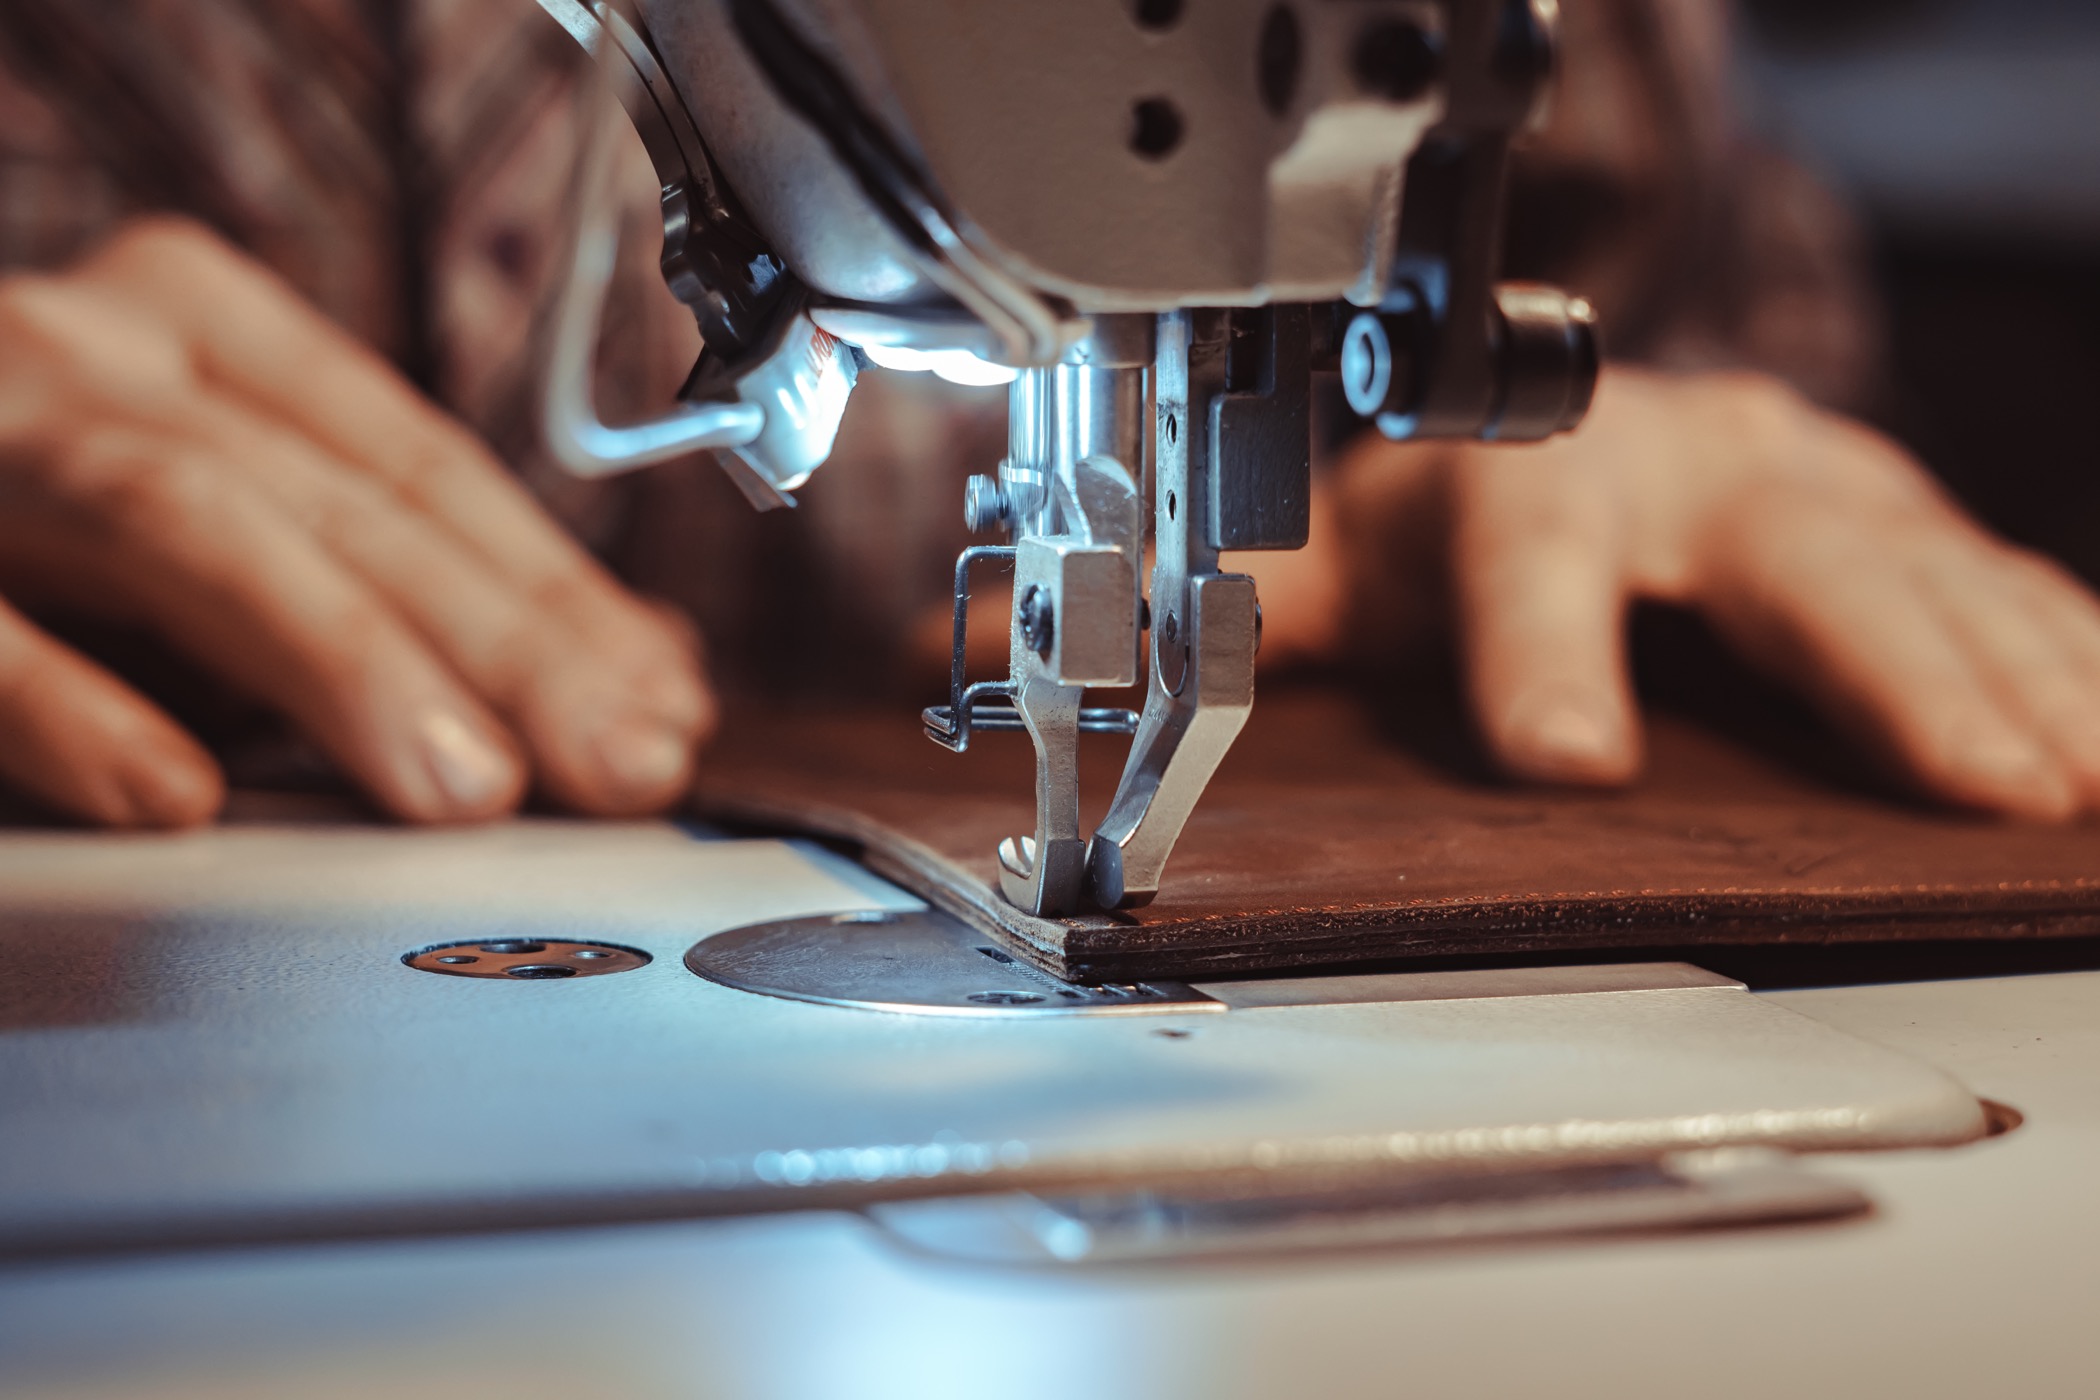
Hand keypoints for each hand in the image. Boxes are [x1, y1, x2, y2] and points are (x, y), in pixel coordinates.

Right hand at [0, 217, 713, 826]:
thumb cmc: (27, 505)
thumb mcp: (224, 507)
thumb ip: (398, 578)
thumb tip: (638, 674)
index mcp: (201, 336)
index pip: (423, 468)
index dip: (556, 591)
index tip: (663, 704)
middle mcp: (99, 354)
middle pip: (346, 500)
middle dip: (502, 642)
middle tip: (614, 763)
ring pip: (194, 521)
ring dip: (340, 658)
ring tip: (460, 785)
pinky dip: (65, 700)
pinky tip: (169, 793)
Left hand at [1259, 365, 2099, 819]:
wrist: (1556, 419)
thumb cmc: (1448, 504)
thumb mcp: (1326, 560)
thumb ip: (1230, 620)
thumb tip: (1046, 650)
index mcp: (1529, 481)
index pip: (1530, 560)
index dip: (1543, 655)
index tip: (1566, 756)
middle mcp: (1688, 464)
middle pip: (1800, 558)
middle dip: (1891, 669)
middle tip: (1972, 780)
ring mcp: (1807, 488)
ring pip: (1929, 571)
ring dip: (2015, 678)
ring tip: (2066, 783)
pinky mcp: (1884, 522)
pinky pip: (1993, 584)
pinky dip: (2059, 656)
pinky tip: (2093, 734)